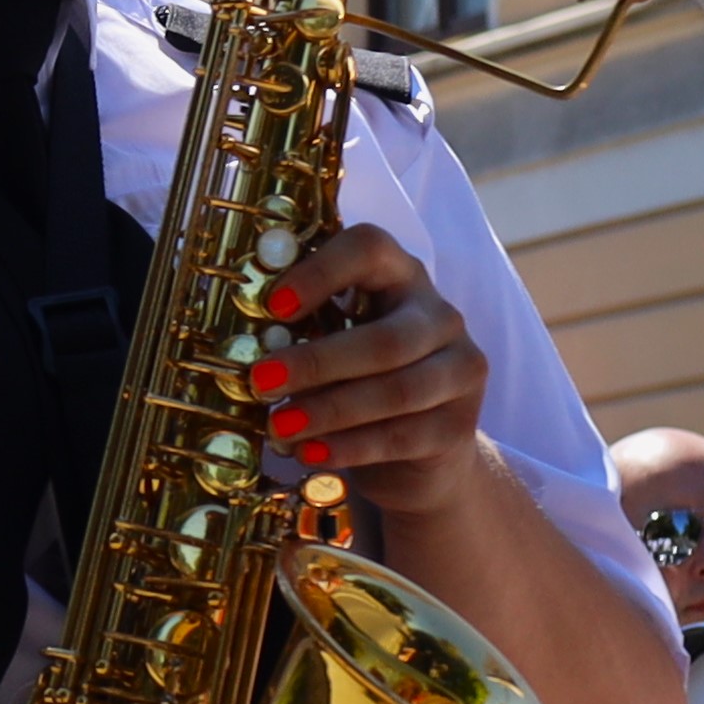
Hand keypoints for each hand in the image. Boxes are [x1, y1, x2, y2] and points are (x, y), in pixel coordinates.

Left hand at [243, 223, 500, 525]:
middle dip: (318, 362)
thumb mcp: (335, 344)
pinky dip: (349, 446)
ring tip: (279, 427)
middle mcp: (439, 316)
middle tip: (261, 381)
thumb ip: (303, 335)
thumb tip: (245, 350)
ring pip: (397, 391)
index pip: (370, 248)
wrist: (419, 455)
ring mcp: (459, 370)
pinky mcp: (459, 425)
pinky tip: (310, 453)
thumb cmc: (360, 382)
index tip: (274, 306)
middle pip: (386, 338)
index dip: (322, 271)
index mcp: (400, 276)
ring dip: (330, 410)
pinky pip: (401, 436)